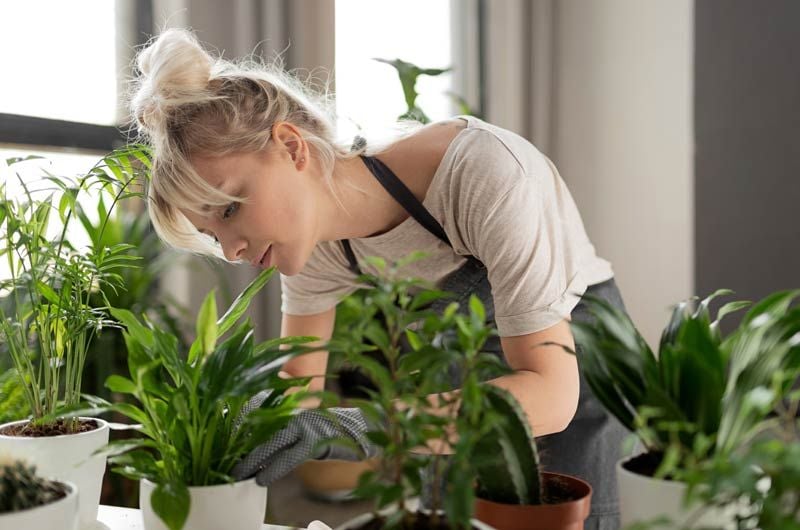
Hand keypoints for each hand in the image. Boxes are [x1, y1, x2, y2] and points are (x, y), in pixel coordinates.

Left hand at [232, 405, 378, 485]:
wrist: (357, 429)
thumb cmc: (324, 430)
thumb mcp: (299, 425)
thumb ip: (279, 428)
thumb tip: (253, 441)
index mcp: (288, 406)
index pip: (257, 413)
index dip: (238, 426)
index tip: (222, 438)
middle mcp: (294, 412)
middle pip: (259, 428)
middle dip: (239, 444)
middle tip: (223, 459)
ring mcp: (304, 425)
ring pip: (271, 443)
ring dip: (252, 460)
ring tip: (237, 473)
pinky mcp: (314, 441)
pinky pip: (288, 457)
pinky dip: (273, 469)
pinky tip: (261, 479)